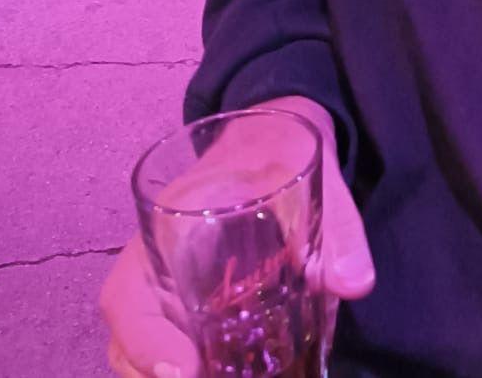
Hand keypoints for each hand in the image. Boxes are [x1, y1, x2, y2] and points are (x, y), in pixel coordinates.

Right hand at [100, 97, 374, 377]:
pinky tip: (231, 368)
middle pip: (128, 337)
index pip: (127, 296)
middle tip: (211, 376)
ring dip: (170, 370)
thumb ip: (338, 225)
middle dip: (156, 371)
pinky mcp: (190, 297)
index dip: (145, 343)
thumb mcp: (310, 170)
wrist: (272, 129)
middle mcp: (154, 262)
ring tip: (229, 374)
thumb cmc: (278, 146)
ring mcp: (168, 283)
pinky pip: (171, 339)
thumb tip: (355, 283)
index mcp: (167, 226)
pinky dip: (189, 364)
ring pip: (143, 346)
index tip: (184, 372)